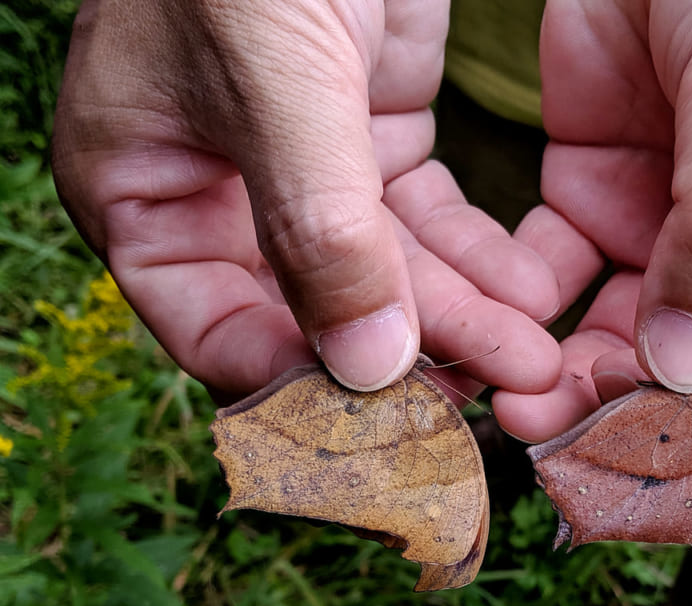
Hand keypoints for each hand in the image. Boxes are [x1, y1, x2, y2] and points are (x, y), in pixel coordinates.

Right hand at [52, 0, 561, 401]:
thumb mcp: (271, 79)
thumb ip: (315, 226)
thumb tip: (366, 369)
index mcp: (145, 194)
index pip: (214, 331)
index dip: (296, 384)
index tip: (387, 427)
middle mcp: (222, 198)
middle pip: (316, 316)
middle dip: (410, 361)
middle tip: (491, 402)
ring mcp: (306, 175)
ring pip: (387, 280)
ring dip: (462, 322)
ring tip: (533, 362)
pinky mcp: (378, 143)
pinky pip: (431, 228)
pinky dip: (478, 265)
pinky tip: (528, 301)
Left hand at [494, 0, 691, 441]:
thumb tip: (687, 368)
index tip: (674, 421)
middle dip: (642, 408)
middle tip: (569, 430)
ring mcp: (676, 231)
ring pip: (627, 341)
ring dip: (574, 381)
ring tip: (521, 406)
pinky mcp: (599, 201)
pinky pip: (561, 283)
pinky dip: (529, 317)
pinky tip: (494, 336)